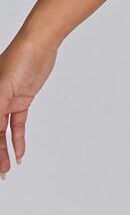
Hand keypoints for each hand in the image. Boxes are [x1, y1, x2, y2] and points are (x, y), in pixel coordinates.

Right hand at [0, 34, 58, 177]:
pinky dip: (17, 140)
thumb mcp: (2, 91)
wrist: (40, 43)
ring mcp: (6, 101)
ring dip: (4, 152)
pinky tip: (18, 154)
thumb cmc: (18, 59)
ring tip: (5, 170)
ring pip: (2, 133)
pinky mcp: (20, 100)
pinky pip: (17, 125)